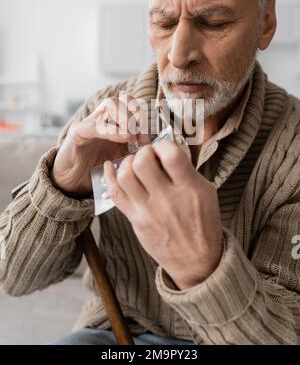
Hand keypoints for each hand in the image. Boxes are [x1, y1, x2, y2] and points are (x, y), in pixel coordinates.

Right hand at [51, 95, 149, 196]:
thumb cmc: (98, 169)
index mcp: (117, 121)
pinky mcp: (78, 132)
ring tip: (133, 136)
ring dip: (126, 118)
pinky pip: (96, 124)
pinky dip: (112, 130)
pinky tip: (124, 138)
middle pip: (124, 99)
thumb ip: (137, 150)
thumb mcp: (123, 157)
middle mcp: (105, 117)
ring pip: (111, 104)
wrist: (72, 182)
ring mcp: (91, 122)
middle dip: (138, 113)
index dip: (145, 117)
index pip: (134, 105)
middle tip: (143, 135)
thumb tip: (159, 148)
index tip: (150, 138)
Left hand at [103, 140, 222, 289]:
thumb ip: (187, 171)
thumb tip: (168, 151)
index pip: (171, 155)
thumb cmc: (203, 223)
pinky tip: (112, 168)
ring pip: (125, 176)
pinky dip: (110, 176)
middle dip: (143, 152)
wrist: (196, 260)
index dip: (164, 144)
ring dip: (127, 163)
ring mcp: (148, 210)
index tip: (164, 148)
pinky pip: (115, 194)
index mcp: (189, 188)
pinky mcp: (135, 219)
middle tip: (148, 156)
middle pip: (142, 162)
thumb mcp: (205, 191)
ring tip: (134, 164)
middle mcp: (167, 199)